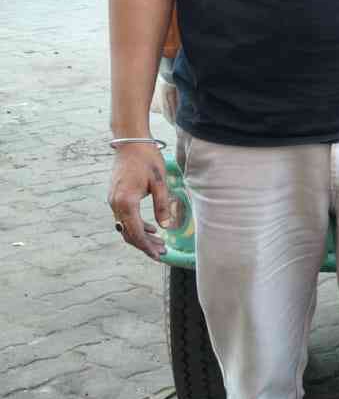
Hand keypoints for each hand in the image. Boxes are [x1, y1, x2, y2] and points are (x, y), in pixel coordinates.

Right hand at [108, 144, 171, 258]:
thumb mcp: (159, 182)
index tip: (158, 256)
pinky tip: (150, 228)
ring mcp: (113, 201)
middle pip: (128, 233)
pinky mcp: (115, 197)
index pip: (135, 232)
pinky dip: (136, 226)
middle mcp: (115, 204)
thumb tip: (165, 227)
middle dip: (145, 245)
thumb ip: (162, 205)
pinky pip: (124, 218)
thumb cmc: (147, 159)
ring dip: (141, 236)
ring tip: (159, 242)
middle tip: (162, 252)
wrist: (130, 142)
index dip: (147, 246)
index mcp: (126, 202)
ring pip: (125, 226)